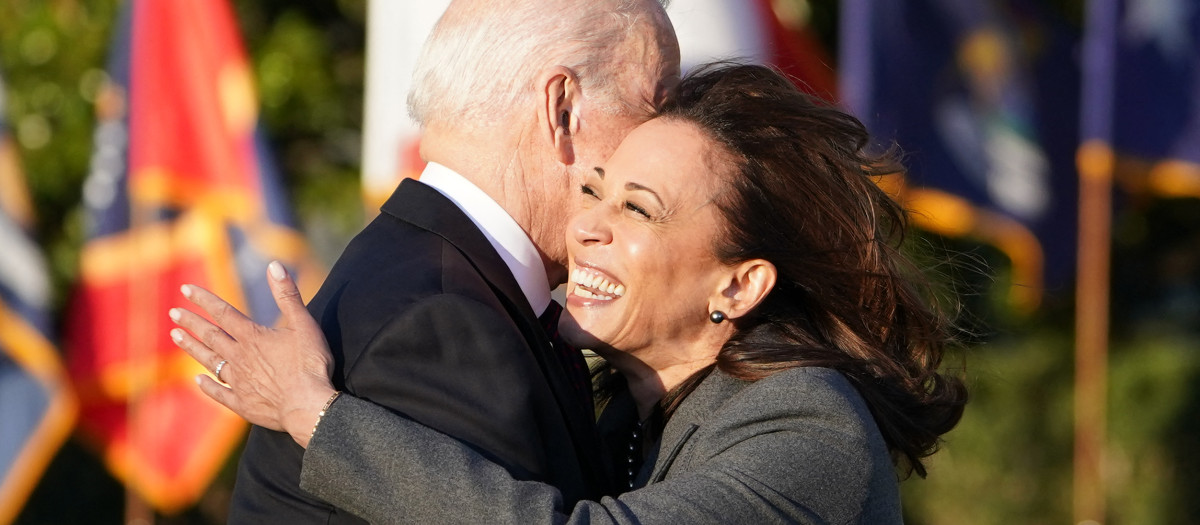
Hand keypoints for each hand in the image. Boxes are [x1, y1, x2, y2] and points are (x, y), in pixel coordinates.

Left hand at [170, 261, 336, 447]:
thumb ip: (287, 295)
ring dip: (192, 348)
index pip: (223, 313)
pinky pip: (219, 393)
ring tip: (176, 336)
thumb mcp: (304, 324)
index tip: (185, 289)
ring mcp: (239, 382)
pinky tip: (197, 380)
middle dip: (192, 322)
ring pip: (209, 361)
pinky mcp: (242, 403)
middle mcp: (240, 358)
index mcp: (253, 337)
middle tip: (174, 313)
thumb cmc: (310, 364)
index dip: (204, 300)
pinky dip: (206, 386)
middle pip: (211, 336)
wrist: (309, 407)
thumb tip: (274, 265)